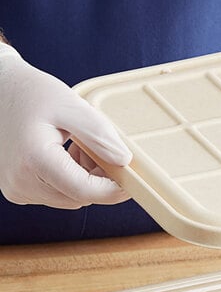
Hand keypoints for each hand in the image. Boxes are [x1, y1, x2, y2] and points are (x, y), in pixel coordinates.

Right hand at [0, 44, 131, 208]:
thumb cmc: (33, 94)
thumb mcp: (72, 105)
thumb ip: (100, 134)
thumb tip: (124, 161)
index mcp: (34, 160)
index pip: (85, 191)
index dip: (114, 190)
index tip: (133, 179)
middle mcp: (21, 182)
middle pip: (80, 196)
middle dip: (100, 178)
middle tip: (102, 147)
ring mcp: (17, 189)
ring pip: (71, 197)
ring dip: (86, 178)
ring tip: (80, 146)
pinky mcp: (18, 190)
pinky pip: (58, 193)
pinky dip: (71, 178)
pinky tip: (68, 154)